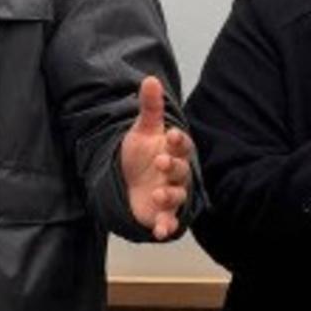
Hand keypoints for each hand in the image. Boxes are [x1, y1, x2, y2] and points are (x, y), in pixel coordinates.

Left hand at [118, 76, 192, 240]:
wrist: (128, 182)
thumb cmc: (141, 155)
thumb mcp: (143, 131)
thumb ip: (149, 108)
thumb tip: (150, 79)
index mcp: (174, 152)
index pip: (181, 145)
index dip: (177, 141)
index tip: (170, 134)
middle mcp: (176, 173)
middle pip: (181, 170)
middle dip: (173, 166)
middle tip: (162, 161)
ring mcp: (171, 194)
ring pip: (177, 195)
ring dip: (170, 195)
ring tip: (157, 192)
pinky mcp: (162, 214)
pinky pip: (168, 222)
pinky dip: (166, 227)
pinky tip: (161, 232)